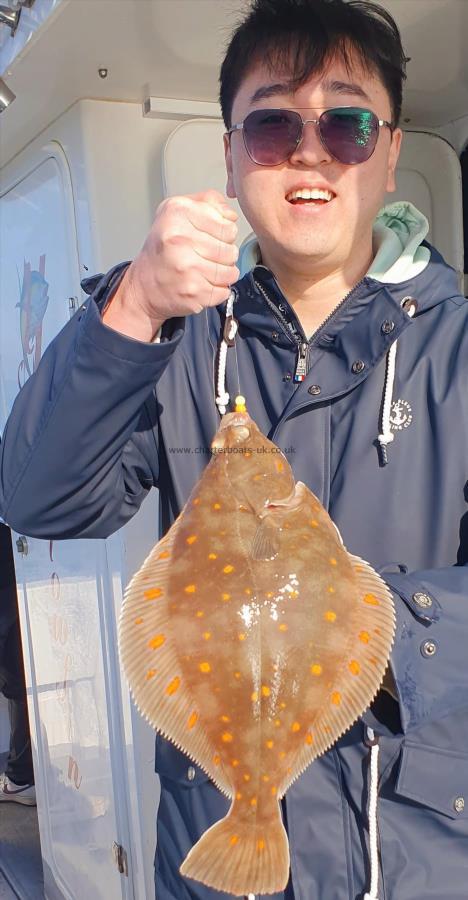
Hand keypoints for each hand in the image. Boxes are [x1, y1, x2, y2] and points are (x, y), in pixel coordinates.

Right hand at [105, 190, 239, 339]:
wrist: (143, 286)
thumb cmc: (162, 249)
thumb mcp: (177, 212)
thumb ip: (208, 203)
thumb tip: (231, 215)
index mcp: (178, 213)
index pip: (228, 226)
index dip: (224, 234)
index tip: (210, 238)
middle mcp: (180, 239)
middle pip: (231, 250)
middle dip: (223, 255)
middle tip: (204, 257)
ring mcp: (187, 267)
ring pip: (231, 272)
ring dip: (222, 274)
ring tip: (204, 271)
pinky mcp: (193, 292)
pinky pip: (224, 291)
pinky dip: (216, 291)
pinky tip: (201, 284)